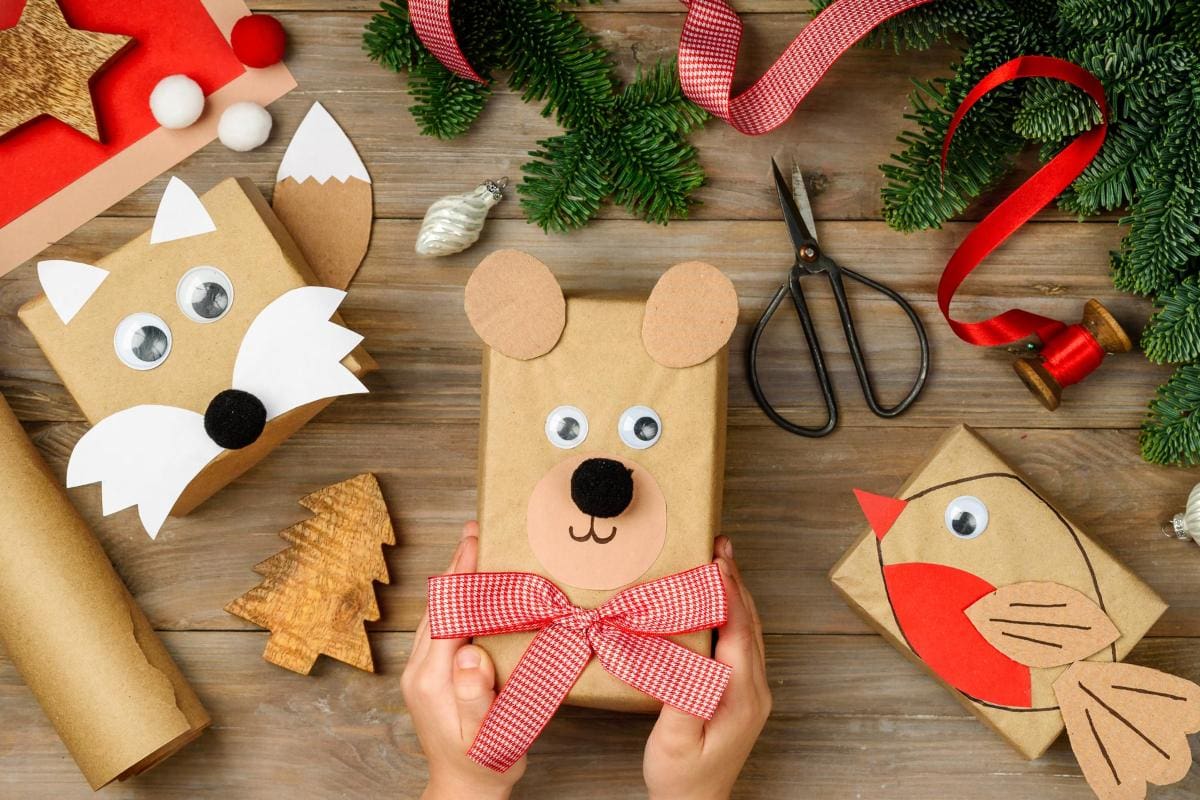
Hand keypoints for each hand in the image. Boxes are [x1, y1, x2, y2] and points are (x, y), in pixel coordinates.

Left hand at [402, 522, 525, 799]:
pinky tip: (473, 590)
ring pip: (439, 612)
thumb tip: (470, 653)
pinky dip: (458, 600)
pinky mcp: (432, 674)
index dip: (462, 574)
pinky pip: (444, 626)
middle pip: (439, 604)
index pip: (447, 612)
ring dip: (457, 578)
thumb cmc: (484, 765)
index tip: (476, 541)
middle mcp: (420, 669)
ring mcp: (423, 671)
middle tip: (477, 529)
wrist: (464, 790)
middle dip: (458, 565)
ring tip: (475, 548)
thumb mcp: (487, 736)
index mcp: (431, 678)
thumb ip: (476, 698)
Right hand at [643, 535, 770, 799]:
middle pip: (749, 623)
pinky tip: (720, 602)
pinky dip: (733, 614)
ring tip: (721, 561)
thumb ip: (682, 701)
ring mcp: (752, 692)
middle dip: (735, 581)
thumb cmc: (681, 778)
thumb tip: (686, 658)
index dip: (728, 593)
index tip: (716, 561)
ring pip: (749, 631)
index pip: (739, 632)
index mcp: (740, 696)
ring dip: (736, 594)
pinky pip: (743, 643)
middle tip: (721, 545)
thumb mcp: (674, 743)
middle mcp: (754, 690)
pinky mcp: (743, 695)